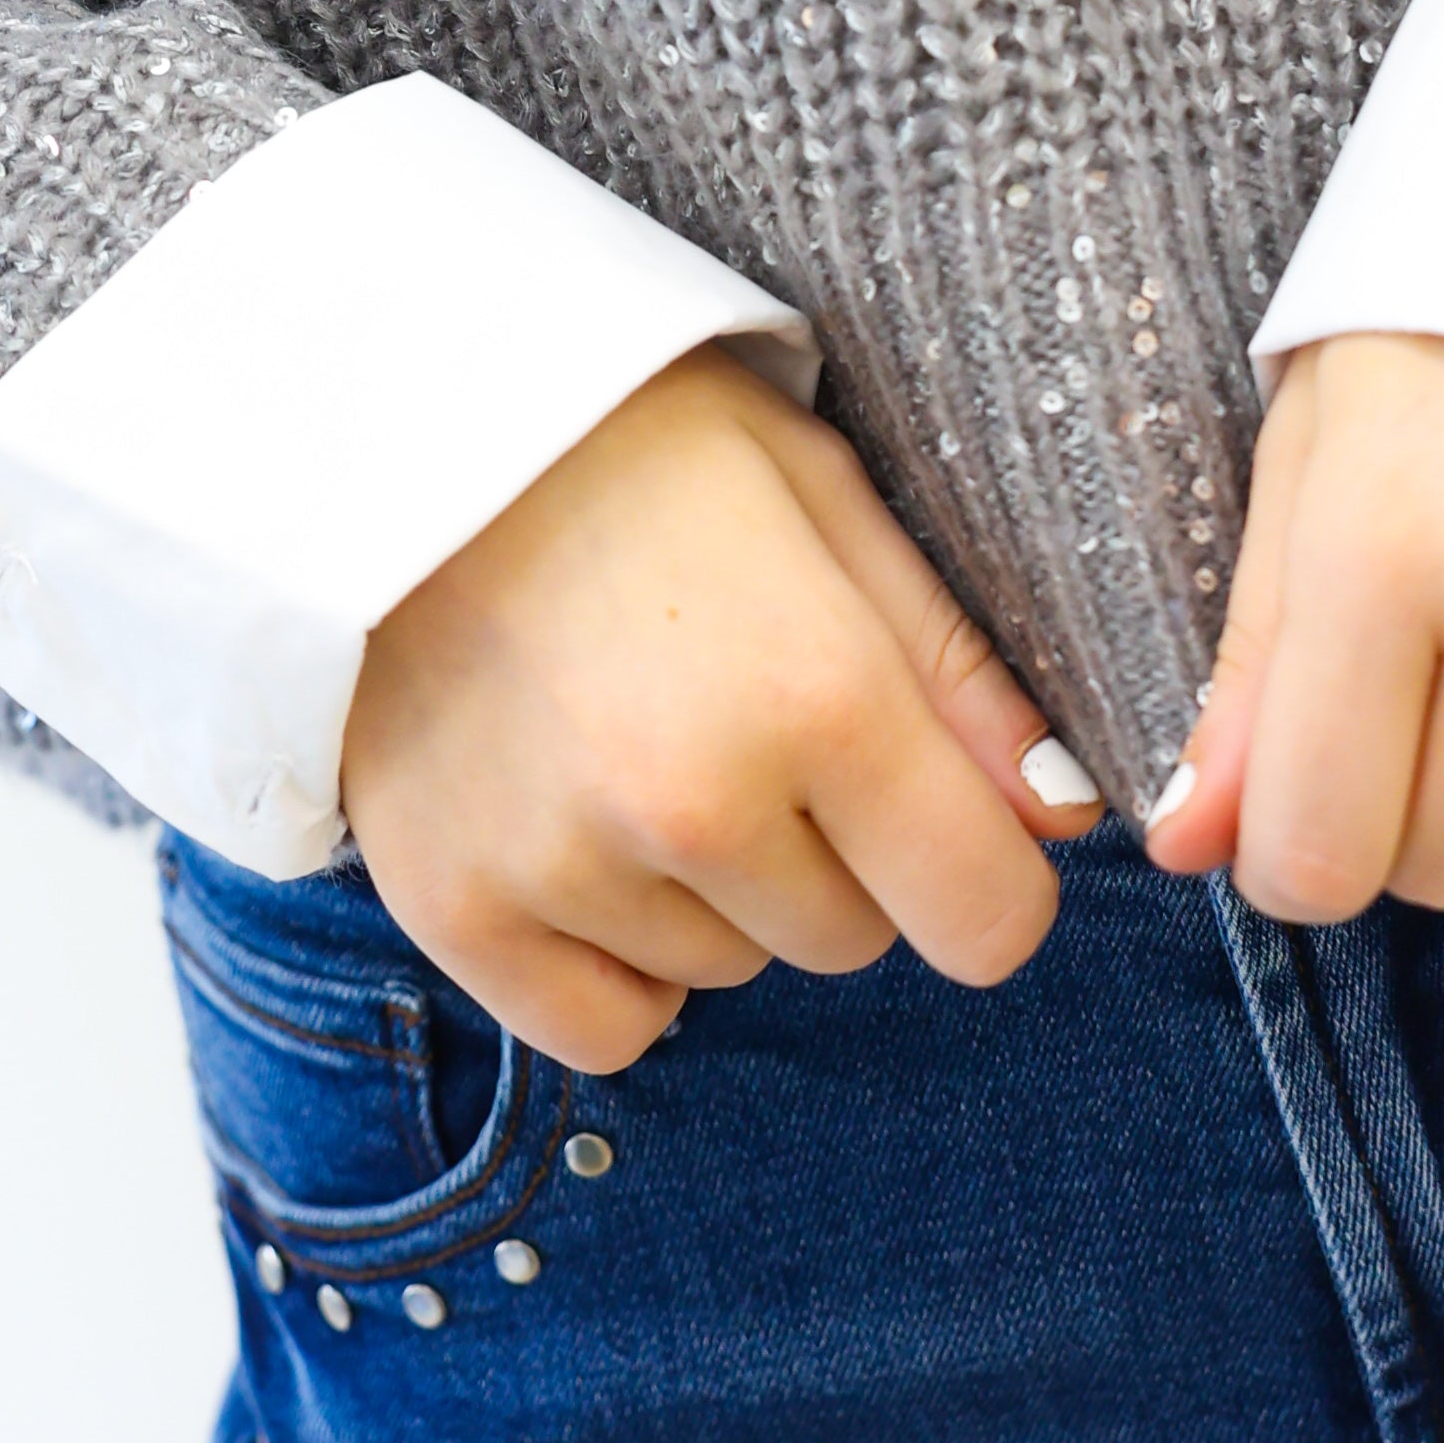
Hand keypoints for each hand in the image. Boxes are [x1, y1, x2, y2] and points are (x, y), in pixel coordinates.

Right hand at [339, 346, 1099, 1069]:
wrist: (380, 414)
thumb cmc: (628, 437)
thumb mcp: (820, 493)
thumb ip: (955, 666)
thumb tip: (1063, 820)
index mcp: (818, 691)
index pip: (988, 918)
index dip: (982, 872)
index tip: (934, 813)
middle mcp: (696, 799)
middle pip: (854, 940)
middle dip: (829, 851)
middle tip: (738, 710)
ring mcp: (565, 864)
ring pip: (729, 971)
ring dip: (709, 887)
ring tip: (631, 728)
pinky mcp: (455, 907)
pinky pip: (605, 1029)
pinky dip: (612, 958)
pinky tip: (578, 830)